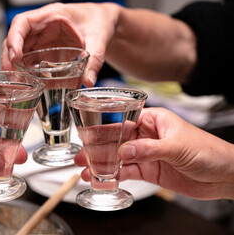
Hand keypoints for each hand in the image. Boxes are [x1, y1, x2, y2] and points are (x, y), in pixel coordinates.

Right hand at [2, 2, 119, 86]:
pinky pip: (30, 58)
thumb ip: (94, 60)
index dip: (14, 38)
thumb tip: (88, 81)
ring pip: (20, 50)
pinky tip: (29, 81)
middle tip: (12, 77)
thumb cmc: (98, 22)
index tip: (15, 56)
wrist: (103, 23)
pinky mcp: (45, 48)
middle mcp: (42, 26)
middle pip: (15, 39)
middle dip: (10, 58)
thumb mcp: (98, 40)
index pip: (22, 22)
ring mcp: (41, 38)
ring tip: (18, 82)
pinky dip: (27, 70)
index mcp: (51, 15)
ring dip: (15, 66)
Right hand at [75, 107, 233, 199]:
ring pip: (119, 158)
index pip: (123, 121)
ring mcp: (147, 154)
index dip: (104, 128)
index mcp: (154, 120)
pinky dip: (116, 177)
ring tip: (86, 171)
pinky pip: (129, 172)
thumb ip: (149, 149)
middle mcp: (148, 136)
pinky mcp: (150, 171)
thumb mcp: (177, 147)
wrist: (225, 176)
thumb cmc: (209, 151)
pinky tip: (104, 180)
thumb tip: (123, 152)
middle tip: (82, 156)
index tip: (88, 135)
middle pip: (117, 140)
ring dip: (103, 164)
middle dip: (98, 148)